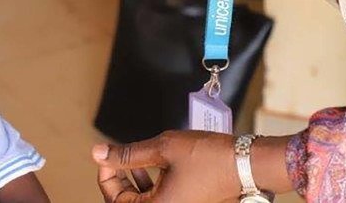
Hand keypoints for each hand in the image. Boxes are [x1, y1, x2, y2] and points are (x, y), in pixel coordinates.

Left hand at [93, 131, 238, 202]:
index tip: (107, 156)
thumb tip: (99, 153)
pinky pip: (161, 200)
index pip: (116, 201)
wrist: (246, 163)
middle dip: (119, 181)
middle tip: (117, 159)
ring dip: (135, 183)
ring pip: (145, 202)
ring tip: (135, 162)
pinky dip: (152, 185)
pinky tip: (153, 166)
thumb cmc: (209, 157)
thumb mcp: (163, 148)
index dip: (107, 176)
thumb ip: (128, 154)